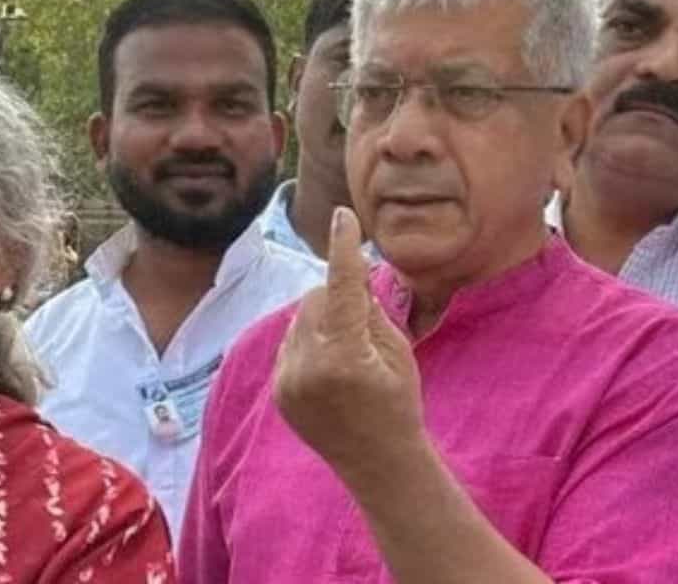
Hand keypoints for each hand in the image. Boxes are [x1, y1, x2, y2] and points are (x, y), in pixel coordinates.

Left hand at [272, 207, 425, 478]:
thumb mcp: (398, 351)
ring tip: (347, 356)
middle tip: (360, 322)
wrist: (378, 461)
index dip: (343, 249)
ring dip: (321, 321)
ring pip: (299, 320)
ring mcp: (288, 379)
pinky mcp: (278, 389)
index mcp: (346, 354)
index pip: (343, 286)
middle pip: (315, 299)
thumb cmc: (399, 402)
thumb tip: (349, 273)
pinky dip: (308, 344)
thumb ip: (370, 310)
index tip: (341, 216)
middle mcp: (309, 365)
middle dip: (336, 298)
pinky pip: (289, 344)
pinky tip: (330, 372)